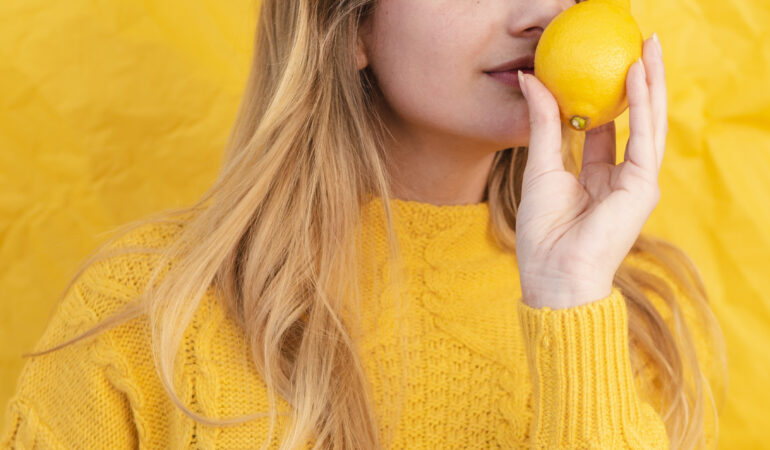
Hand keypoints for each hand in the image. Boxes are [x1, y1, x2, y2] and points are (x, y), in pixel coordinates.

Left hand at [515, 34, 667, 308]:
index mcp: (596, 177)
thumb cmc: (542, 230)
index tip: (599, 67)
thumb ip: (544, 123)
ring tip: (646, 48)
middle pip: (633, 121)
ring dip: (649, 85)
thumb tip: (531, 79)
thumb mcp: (540, 165)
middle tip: (636, 46)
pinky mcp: (642, 187)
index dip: (605, 97)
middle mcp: (620, 177)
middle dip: (637, 83)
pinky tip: (636, 76)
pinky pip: (645, 137)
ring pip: (648, 124)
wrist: (553, 272)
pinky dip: (642, 106)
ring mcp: (635, 183)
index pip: (606, 129)